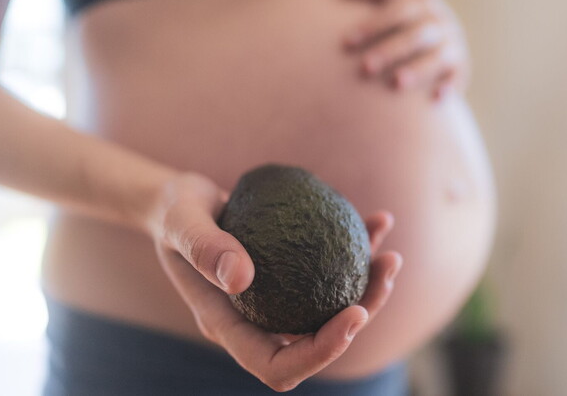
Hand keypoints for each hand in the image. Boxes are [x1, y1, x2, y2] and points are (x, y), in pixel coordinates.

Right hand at [146, 172, 401, 391]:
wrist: (181, 202)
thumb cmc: (176, 212)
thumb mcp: (181, 221)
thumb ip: (203, 248)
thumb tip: (242, 278)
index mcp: (229, 325)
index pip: (278, 365)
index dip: (321, 352)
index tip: (353, 314)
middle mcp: (259, 320)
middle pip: (317, 340)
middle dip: (361, 316)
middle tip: (386, 270)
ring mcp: (279, 300)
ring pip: (331, 310)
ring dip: (368, 287)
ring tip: (390, 254)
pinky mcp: (293, 273)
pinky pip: (331, 270)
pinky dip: (358, 249)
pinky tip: (378, 220)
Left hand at [339, 0, 469, 100]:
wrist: (446, 37)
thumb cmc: (408, 19)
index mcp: (423, 1)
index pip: (398, 9)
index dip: (373, 25)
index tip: (347, 42)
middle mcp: (440, 21)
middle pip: (415, 34)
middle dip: (390, 51)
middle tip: (365, 68)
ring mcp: (453, 44)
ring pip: (437, 56)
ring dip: (418, 70)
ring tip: (395, 83)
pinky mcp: (461, 67)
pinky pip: (456, 77)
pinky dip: (448, 87)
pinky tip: (435, 100)